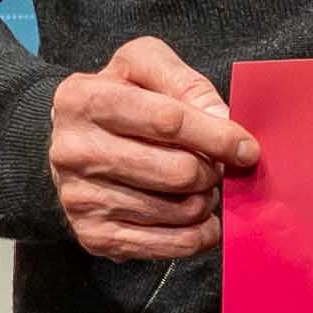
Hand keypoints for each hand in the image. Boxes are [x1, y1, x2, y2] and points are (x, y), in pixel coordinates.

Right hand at [46, 34, 252, 260]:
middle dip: (211, 171)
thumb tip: (223, 118)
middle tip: (213, 166)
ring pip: (180, 211)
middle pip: (179, 172)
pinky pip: (170, 245)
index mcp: (84, 99)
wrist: (66, 146)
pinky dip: (199, 234)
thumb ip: (185, 82)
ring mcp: (82, 199)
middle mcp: (75, 151)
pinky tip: (198, 218)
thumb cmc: (116, 101)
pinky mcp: (95, 237)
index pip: (168, 121)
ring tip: (198, 186)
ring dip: (205, 200)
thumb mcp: (141, 67)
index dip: (217, 136)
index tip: (246, 147)